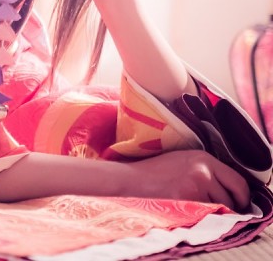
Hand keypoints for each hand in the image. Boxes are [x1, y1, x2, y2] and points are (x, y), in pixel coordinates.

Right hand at [123, 150, 250, 210]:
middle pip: (232, 197)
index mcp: (203, 157)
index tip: (238, 203)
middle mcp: (203, 169)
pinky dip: (199, 215)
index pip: (238, 181)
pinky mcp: (187, 199)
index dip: (242, 196)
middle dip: (227, 207)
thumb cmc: (155, 172)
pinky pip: (205, 214)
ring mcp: (196, 184)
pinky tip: (185, 209)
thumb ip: (206, 170)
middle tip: (216, 209)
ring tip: (191, 205)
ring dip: (210, 211)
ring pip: (219, 208)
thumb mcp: (183, 161)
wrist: (130, 180)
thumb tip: (229, 189)